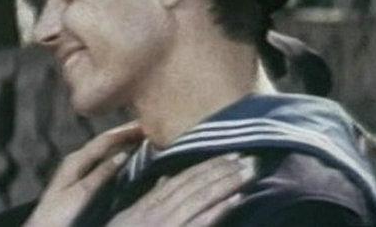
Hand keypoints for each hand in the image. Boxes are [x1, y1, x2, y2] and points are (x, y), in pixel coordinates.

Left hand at [24, 123, 142, 226]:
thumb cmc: (58, 214)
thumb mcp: (82, 193)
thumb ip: (102, 173)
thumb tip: (124, 153)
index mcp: (76, 159)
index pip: (105, 139)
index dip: (126, 131)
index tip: (145, 125)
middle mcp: (76, 159)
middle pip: (104, 141)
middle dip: (125, 133)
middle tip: (147, 126)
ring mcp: (76, 168)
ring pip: (103, 149)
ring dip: (121, 142)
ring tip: (140, 137)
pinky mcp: (78, 178)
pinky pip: (101, 159)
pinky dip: (115, 154)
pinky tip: (124, 156)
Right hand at [107, 153, 255, 226]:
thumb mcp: (126, 223)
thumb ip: (147, 200)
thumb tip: (164, 179)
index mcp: (143, 207)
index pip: (179, 180)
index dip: (205, 165)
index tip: (229, 155)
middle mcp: (154, 213)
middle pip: (193, 185)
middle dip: (222, 169)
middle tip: (249, 157)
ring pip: (199, 199)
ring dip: (226, 183)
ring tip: (249, 171)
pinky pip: (197, 225)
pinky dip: (217, 210)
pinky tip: (236, 199)